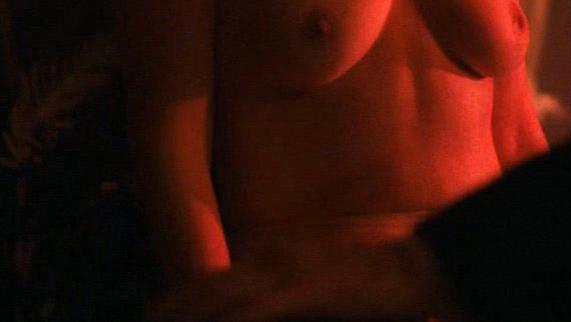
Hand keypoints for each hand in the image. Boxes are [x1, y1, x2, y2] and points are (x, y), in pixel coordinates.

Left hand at [149, 238, 448, 321]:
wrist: (420, 270)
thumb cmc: (376, 286)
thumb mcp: (323, 281)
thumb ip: (290, 291)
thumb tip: (262, 304)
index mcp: (278, 256)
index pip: (215, 278)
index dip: (181, 298)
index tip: (157, 314)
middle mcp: (276, 260)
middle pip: (208, 288)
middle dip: (175, 310)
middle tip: (151, 321)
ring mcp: (288, 275)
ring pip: (221, 299)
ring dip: (191, 314)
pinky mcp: (302, 291)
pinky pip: (252, 312)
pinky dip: (228, 320)